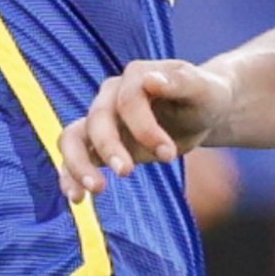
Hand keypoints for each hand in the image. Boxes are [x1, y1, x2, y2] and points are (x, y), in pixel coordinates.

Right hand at [57, 59, 227, 203]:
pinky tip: (78, 199)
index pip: (129, 100)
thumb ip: (181, 82)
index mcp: (136, 76)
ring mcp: (101, 120)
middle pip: (97, 119)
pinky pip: (74, 157)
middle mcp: (112, 95)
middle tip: (127, 173)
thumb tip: (151, 80)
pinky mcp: (98, 144)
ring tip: (94, 189)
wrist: (200, 113)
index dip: (144, 128)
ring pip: (72, 137)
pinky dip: (70, 177)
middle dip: (110, 147)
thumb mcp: (204, 90)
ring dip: (78, 163)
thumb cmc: (205, 98)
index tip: (169, 155)